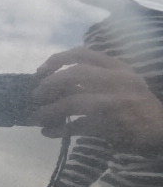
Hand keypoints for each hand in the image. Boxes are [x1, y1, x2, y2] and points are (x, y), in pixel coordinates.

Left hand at [29, 47, 162, 154]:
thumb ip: (93, 79)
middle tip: (36, 96)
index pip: (82, 53)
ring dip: (50, 110)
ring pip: (73, 101)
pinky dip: (60, 130)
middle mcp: (116, 80)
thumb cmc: (135, 105)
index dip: (57, 60)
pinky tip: (49, 133)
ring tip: (37, 117)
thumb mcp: (119, 83)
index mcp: (117, 67)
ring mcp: (114, 101)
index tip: (41, 71)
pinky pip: (78, 126)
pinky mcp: (111, 124)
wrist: (160, 129)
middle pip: (74, 74)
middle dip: (49, 84)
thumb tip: (54, 86)